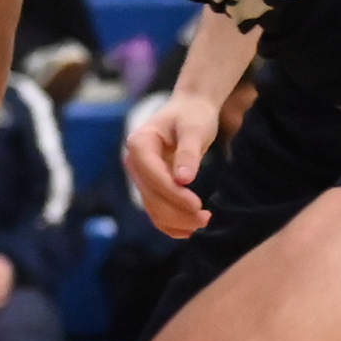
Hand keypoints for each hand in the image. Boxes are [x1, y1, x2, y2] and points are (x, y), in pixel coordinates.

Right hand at [125, 93, 221, 238]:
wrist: (191, 110)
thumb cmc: (193, 115)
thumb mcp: (195, 129)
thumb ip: (188, 152)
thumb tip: (183, 180)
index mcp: (139, 143)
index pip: (153, 176)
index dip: (173, 194)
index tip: (197, 205)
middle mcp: (134, 162)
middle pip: (151, 196)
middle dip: (177, 212)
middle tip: (206, 218)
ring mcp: (141, 175)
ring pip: (153, 207)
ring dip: (176, 220)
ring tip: (204, 222)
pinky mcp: (150, 185)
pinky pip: (156, 210)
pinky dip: (170, 223)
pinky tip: (188, 231)